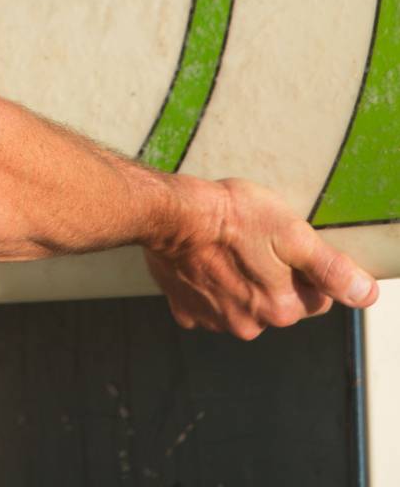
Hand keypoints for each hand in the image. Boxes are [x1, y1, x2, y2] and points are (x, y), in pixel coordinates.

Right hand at [145, 175, 378, 338]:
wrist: (172, 214)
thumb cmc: (231, 216)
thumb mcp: (292, 232)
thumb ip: (330, 268)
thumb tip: (366, 294)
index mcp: (280, 308)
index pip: (315, 297)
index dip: (306, 269)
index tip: (287, 244)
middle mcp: (250, 324)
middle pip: (277, 302)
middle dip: (272, 277)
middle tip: (255, 241)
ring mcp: (215, 319)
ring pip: (243, 304)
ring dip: (240, 283)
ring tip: (228, 248)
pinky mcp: (186, 308)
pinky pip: (205, 304)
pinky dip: (208, 288)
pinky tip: (204, 263)